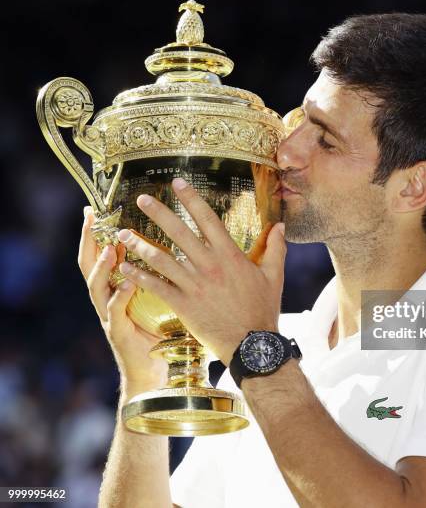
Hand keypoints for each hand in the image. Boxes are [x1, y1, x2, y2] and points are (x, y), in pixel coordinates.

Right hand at [78, 207, 166, 395]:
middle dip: (88, 240)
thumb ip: (162, 274)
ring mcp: (110, 315)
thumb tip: (180, 246)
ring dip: (103, 265)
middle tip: (90, 218)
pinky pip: (115, 311)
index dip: (98, 232)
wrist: (154, 372)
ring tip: (111, 248)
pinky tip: (127, 284)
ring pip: (97, 285)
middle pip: (90, 264)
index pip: (104, 253)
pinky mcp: (118, 332)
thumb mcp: (160, 298)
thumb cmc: (161, 332)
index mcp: (118, 285)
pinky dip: (119, 296)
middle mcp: (108, 297)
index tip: (95, 209)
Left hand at [115, 177, 286, 365]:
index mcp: (230, 256)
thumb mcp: (274, 276)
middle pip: (180, 233)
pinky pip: (157, 287)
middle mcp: (209, 266)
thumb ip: (276, 248)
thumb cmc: (263, 309)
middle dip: (159, 213)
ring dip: (140, 244)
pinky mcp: (183, 305)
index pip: (208, 220)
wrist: (251, 344)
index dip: (192, 199)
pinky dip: (139, 276)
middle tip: (142, 198)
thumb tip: (281, 225)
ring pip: (162, 259)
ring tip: (122, 233)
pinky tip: (124, 266)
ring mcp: (194, 285)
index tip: (178, 183)